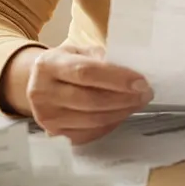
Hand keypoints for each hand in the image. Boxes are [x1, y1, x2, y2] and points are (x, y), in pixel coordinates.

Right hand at [24, 45, 153, 144]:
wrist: (38, 83)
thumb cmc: (66, 64)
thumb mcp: (80, 51)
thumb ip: (103, 58)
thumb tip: (134, 72)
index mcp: (48, 64)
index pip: (86, 72)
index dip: (117, 78)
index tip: (141, 82)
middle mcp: (42, 92)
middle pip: (91, 100)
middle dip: (124, 98)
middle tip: (146, 93)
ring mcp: (46, 117)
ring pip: (93, 120)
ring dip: (121, 112)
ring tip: (138, 102)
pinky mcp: (55, 134)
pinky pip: (90, 133)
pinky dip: (111, 124)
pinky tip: (121, 113)